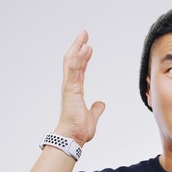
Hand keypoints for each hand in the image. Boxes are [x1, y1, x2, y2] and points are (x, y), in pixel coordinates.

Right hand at [55, 31, 104, 146]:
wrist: (73, 138)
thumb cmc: (79, 130)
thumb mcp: (92, 116)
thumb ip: (96, 109)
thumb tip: (101, 103)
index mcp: (75, 91)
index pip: (79, 69)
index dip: (83, 58)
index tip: (88, 47)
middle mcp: (70, 86)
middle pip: (73, 61)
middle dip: (78, 46)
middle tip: (84, 34)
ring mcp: (69, 87)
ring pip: (71, 62)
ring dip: (77, 48)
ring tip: (84, 36)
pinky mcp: (70, 90)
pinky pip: (74, 71)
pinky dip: (78, 59)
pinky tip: (84, 48)